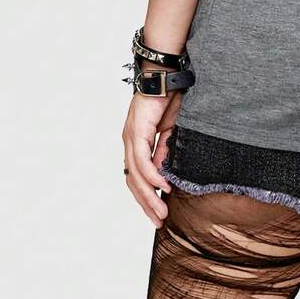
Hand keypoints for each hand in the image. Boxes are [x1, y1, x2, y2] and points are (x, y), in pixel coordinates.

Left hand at [121, 86, 181, 226]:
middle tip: (158, 222)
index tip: (157, 212)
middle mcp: (129, 143)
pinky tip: (163, 188)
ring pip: (136, 176)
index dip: (146, 196)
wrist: (165, 77)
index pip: (137, 177)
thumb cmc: (169, 99)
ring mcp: (130, 138)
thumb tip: (164, 173)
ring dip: (149, 196)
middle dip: (146, 204)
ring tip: (161, 212)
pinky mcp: (137, 132)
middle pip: (133, 181)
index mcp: (136, 143)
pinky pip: (142, 161)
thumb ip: (165, 151)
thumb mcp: (170, 131)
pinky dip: (152, 176)